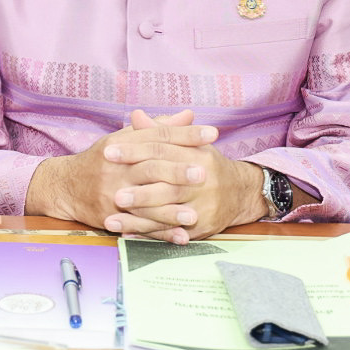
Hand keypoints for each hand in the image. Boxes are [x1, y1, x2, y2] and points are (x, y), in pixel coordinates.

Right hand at [26, 110, 231, 242]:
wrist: (66, 187)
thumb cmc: (102, 160)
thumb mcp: (125, 139)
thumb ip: (158, 128)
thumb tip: (189, 115)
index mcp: (122, 145)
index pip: (157, 136)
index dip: (185, 134)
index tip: (212, 133)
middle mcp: (116, 169)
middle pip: (150, 168)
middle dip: (177, 171)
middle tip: (204, 172)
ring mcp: (111, 195)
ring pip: (145, 203)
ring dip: (171, 211)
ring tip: (195, 214)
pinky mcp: (110, 217)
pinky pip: (139, 227)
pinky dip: (161, 233)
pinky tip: (181, 236)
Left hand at [104, 110, 268, 242]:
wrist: (240, 192)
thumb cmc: (206, 164)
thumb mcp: (188, 143)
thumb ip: (160, 131)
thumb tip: (135, 115)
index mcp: (198, 154)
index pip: (162, 150)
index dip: (134, 151)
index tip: (108, 152)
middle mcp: (203, 180)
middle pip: (168, 185)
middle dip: (139, 191)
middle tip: (113, 193)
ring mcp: (204, 205)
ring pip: (168, 212)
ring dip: (140, 217)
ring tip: (113, 218)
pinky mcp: (202, 226)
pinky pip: (171, 231)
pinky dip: (148, 234)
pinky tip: (127, 234)